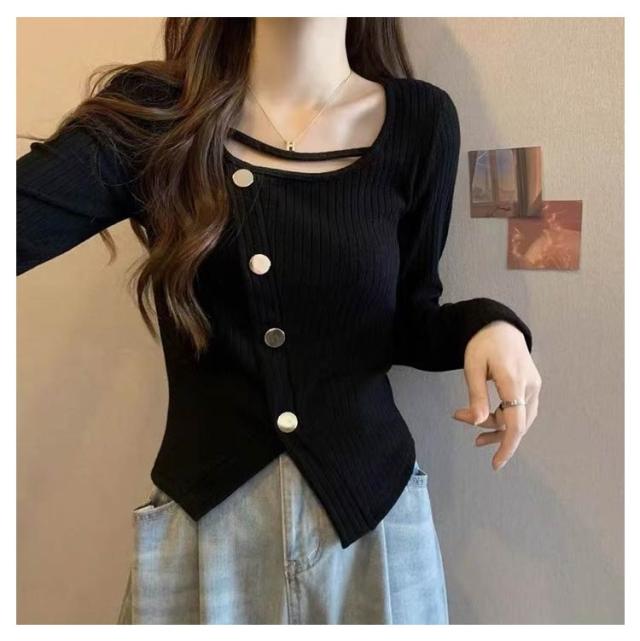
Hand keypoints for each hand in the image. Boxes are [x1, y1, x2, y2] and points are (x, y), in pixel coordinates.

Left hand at [452, 320, 541, 470]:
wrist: (501, 327)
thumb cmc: (483, 344)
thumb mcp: (472, 366)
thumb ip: (476, 395)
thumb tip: (476, 423)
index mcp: (514, 382)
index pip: (516, 424)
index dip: (507, 447)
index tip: (495, 464)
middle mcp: (529, 387)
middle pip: (515, 423)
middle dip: (489, 429)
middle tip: (458, 416)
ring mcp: (533, 387)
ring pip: (519, 419)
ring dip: (496, 426)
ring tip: (470, 425)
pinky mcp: (531, 387)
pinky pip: (521, 411)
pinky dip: (504, 417)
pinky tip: (486, 417)